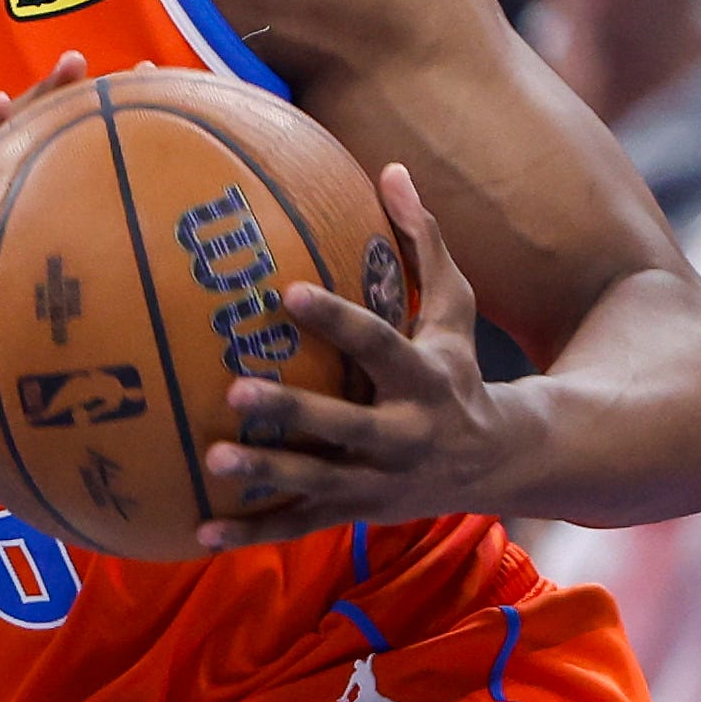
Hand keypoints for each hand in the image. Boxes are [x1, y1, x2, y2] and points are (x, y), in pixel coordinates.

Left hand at [198, 165, 524, 545]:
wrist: (499, 462)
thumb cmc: (459, 371)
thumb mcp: (458, 310)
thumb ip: (425, 243)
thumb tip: (390, 167)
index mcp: (423, 378)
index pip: (378, 342)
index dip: (336, 319)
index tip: (287, 291)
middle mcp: (403, 434)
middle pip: (345, 424)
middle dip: (294, 410)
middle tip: (236, 389)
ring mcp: (378, 482)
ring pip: (318, 481)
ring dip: (267, 475)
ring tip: (211, 458)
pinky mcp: (355, 514)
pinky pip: (299, 527)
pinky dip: (253, 534)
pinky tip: (201, 533)